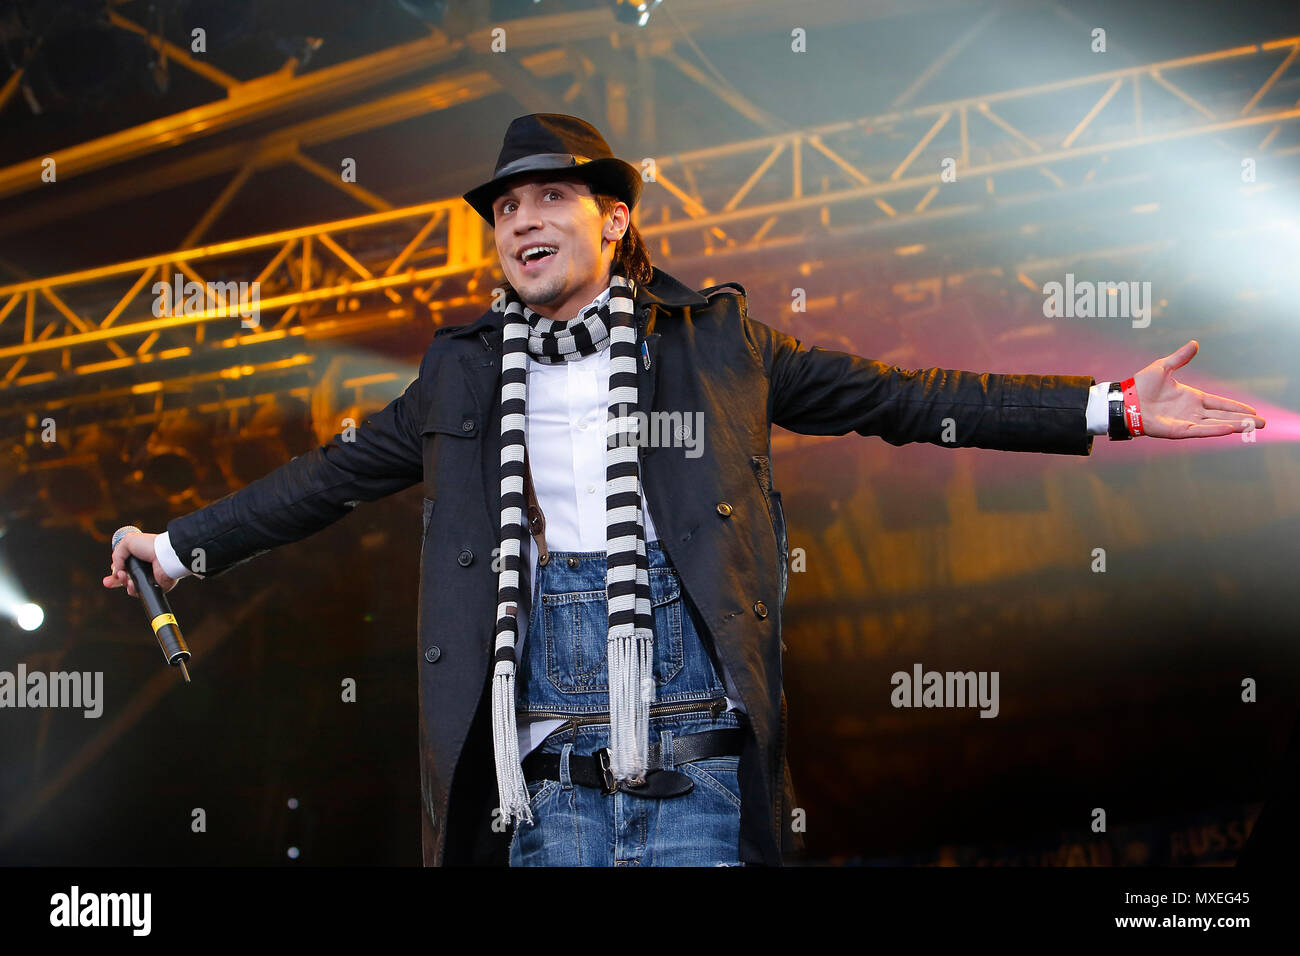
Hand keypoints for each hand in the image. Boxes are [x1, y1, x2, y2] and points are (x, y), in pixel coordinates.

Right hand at [102, 531, 177, 595]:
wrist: (165, 555)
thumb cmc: (150, 546)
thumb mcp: (127, 542)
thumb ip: (117, 555)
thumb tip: (116, 569)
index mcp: (138, 557)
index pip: (123, 566)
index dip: (115, 570)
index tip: (111, 571)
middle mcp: (144, 568)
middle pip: (125, 578)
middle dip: (114, 580)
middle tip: (108, 582)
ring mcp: (149, 577)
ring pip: (130, 586)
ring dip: (123, 582)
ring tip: (123, 576)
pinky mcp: (154, 586)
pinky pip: (140, 592)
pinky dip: (133, 589)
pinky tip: (131, 583)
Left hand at [1130, 340, 1264, 438]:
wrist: (1126, 398)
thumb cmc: (1142, 385)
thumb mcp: (1164, 367)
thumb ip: (1180, 357)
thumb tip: (1195, 344)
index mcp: (1192, 397)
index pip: (1219, 403)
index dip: (1235, 407)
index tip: (1252, 411)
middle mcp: (1191, 411)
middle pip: (1223, 416)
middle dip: (1243, 420)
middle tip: (1263, 424)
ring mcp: (1185, 422)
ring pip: (1215, 424)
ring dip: (1234, 426)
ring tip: (1252, 427)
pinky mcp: (1177, 431)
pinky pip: (1199, 430)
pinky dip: (1214, 430)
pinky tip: (1228, 428)